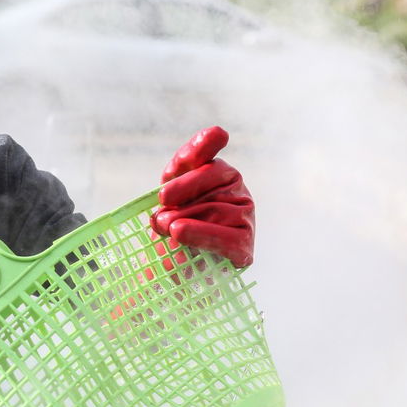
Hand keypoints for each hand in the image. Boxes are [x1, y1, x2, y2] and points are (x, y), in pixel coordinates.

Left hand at [150, 126, 254, 267]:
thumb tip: (214, 138)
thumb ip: (179, 171)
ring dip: (184, 217)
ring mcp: (245, 217)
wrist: (173, 268)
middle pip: (212, 178)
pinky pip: (226, 238)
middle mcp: (236, 190)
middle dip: (182, 189)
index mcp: (217, 173)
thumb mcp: (169, 196)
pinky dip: (200, 234)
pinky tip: (180, 232)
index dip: (204, 147)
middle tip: (161, 203)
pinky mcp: (244, 246)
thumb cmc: (173, 225)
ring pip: (216, 208)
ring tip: (166, 228)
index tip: (213, 138)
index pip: (209, 154)